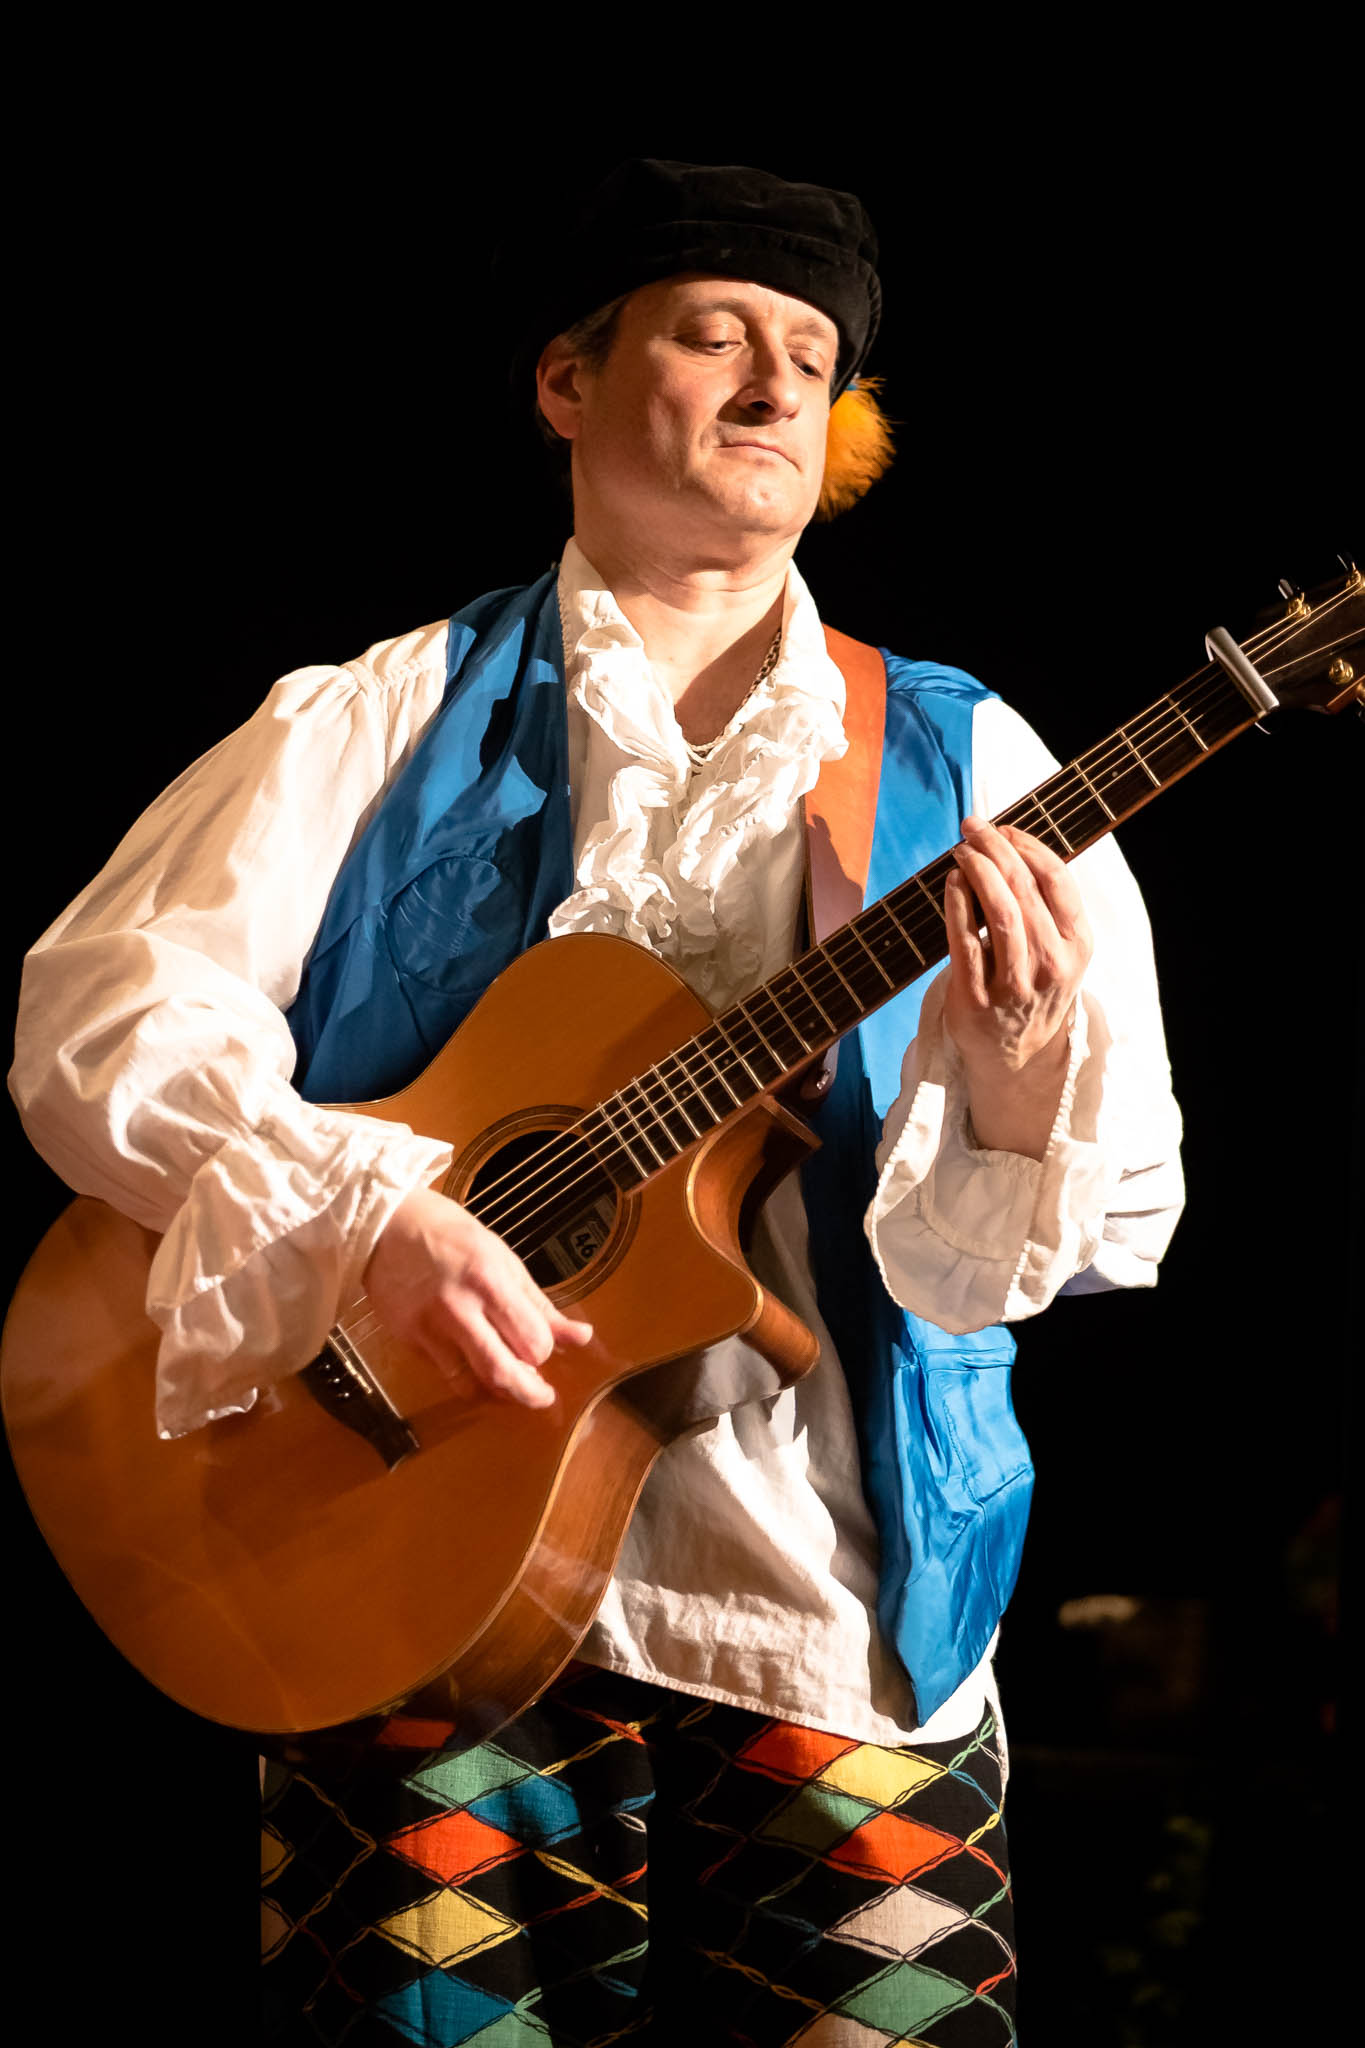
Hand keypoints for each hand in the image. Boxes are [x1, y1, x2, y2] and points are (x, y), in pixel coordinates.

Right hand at [363, 1187, 592, 1406]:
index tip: (543, 1348)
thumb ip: (540, 1303)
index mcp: (490, 1281)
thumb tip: (580, 1336)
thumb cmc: (448, 1234)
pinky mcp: (408, 1340)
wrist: (383, 1227)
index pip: (531, 1341)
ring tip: (511, 1387)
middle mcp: (459, 1308)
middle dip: (529, 1393)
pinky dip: (467, 1379)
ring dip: (497, 1393)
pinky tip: (477, 1370)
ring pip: (471, 1384)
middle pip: (502, 1372)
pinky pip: (445, 1374)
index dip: (543, 1351)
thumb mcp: (503, 1258)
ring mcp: (429, 1327)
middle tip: (542, 1397)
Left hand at [943, 816, 1092, 1158]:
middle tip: (973, 827)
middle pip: (1024, 889)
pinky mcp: (978, 999)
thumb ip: (1045, 907)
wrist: (1015, 1056)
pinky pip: (966, 942)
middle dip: (996, 848)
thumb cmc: (1032, 988)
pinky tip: (951, 882)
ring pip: (999, 913)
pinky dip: (957, 905)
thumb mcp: (1058, 951)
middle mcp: (1051, 964)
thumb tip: (1011, 845)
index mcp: (1077, 945)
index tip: (1005, 828)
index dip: (1029, 845)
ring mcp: (1015, 984)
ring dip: (977, 871)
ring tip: (961, 849)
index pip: (1058, 880)